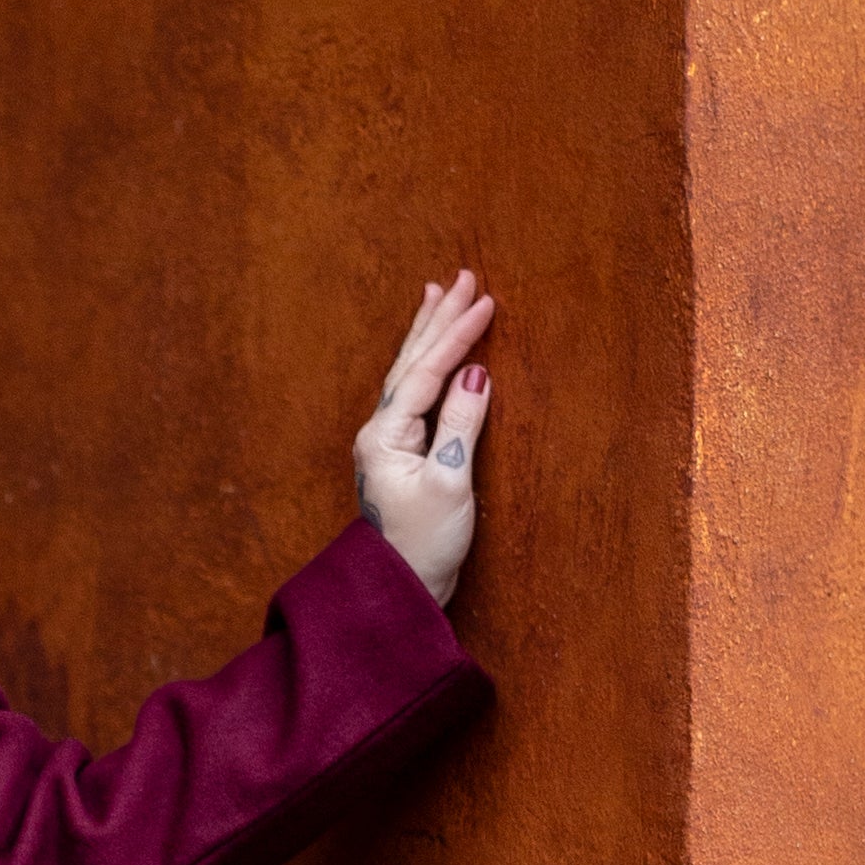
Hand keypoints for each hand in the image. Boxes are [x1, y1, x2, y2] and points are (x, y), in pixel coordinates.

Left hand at [354, 275, 495, 607]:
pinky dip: (426, 363)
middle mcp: (379, 431)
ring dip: (427, 333)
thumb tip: (476, 373)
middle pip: (411, 362)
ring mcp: (386, 440)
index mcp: (385, 435)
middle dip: (438, 319)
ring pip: (409, 373)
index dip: (458, 335)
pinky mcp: (400, 452)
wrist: (401, 587)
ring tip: (437, 294)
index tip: (485, 301)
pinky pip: (414, 392)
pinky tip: (431, 350)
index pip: (426, 372)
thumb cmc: (425, 543)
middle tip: (462, 277)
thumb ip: (462, 423)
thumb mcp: (451, 481)